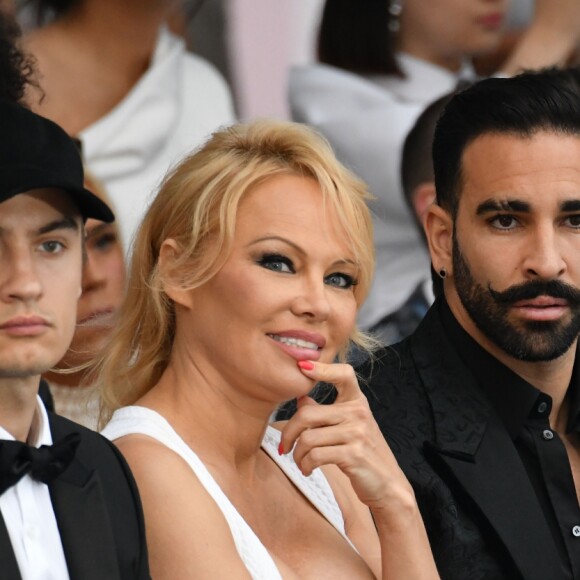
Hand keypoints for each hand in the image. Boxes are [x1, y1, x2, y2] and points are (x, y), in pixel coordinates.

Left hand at [279, 361, 412, 510]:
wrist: (388, 484)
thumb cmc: (364, 453)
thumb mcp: (348, 426)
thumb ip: (324, 412)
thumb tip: (300, 398)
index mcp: (357, 401)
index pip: (344, 374)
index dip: (322, 368)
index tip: (302, 366)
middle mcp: (358, 413)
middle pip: (307, 414)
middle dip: (288, 432)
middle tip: (285, 446)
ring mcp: (357, 433)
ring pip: (308, 438)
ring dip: (297, 454)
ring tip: (300, 461)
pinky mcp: (354, 454)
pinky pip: (316, 456)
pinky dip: (305, 464)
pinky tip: (307, 469)